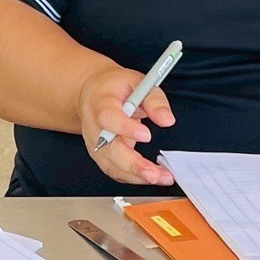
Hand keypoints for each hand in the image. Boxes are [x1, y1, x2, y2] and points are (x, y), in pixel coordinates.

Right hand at [78, 66, 174, 186]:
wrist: (92, 96)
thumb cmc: (114, 89)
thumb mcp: (137, 82)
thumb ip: (154, 100)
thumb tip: (167, 119)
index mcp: (101, 103)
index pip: (108, 117)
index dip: (125, 128)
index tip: (146, 135)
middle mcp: (95, 127)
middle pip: (109, 150)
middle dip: (133, 164)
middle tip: (154, 172)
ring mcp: (96, 145)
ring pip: (112, 165)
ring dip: (136, 175)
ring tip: (160, 177)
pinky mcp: (101, 156)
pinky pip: (115, 171)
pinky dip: (133, 177)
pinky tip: (151, 177)